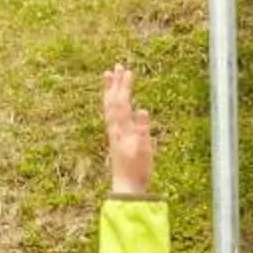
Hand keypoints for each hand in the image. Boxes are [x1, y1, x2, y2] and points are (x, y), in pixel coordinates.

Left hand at [103, 66, 153, 195]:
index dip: (125, 87)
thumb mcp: (144, 150)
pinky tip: (114, 101)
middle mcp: (115, 129)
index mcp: (121, 130)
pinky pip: (111, 115)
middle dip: (115, 84)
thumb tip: (142, 110)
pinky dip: (111, 104)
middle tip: (116, 66)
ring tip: (109, 76)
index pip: (122, 103)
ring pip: (110, 107)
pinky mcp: (116, 138)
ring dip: (110, 91)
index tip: (127, 71)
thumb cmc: (137, 170)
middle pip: (113, 101)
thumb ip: (142, 130)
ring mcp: (114, 133)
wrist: (127, 187)